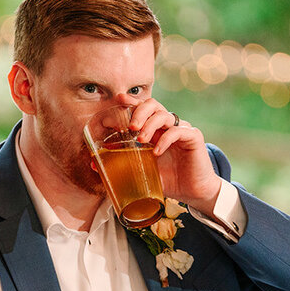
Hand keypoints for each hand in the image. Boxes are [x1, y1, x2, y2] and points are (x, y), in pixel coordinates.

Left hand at [128, 99, 221, 213]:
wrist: (193, 191)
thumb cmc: (169, 180)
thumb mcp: (143, 171)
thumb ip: (124, 165)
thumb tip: (95, 164)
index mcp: (156, 130)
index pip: (144, 109)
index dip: (132, 102)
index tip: (119, 99)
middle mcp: (168, 126)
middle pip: (153, 105)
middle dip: (139, 112)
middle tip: (130, 127)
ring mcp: (182, 130)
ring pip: (164, 115)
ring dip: (149, 125)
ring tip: (141, 140)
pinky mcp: (193, 137)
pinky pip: (177, 131)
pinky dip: (164, 140)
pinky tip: (157, 152)